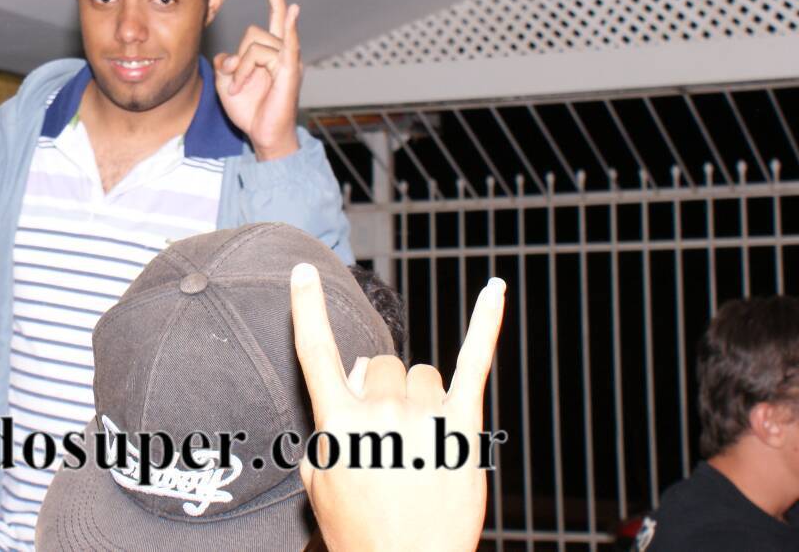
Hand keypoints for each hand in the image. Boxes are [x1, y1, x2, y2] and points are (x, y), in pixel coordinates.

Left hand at [215, 0, 301, 161]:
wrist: (263, 135)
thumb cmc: (249, 110)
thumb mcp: (226, 82)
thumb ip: (225, 62)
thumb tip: (227, 56)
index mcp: (269, 50)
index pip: (273, 13)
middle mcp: (282, 51)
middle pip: (255, 32)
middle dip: (238, 55)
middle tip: (232, 77)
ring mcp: (288, 60)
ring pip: (256, 45)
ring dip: (242, 69)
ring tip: (239, 89)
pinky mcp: (290, 72)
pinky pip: (287, 45)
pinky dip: (291, 27)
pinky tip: (293, 11)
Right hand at [290, 264, 506, 551]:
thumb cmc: (361, 531)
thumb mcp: (319, 484)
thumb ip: (326, 428)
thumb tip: (353, 382)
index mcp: (338, 425)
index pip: (316, 353)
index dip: (306, 308)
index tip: (304, 272)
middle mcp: (380, 413)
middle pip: (381, 364)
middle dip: (382, 389)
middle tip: (389, 434)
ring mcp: (425, 418)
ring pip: (423, 374)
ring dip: (420, 396)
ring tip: (422, 444)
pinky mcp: (464, 428)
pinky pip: (475, 362)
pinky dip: (485, 323)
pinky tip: (494, 290)